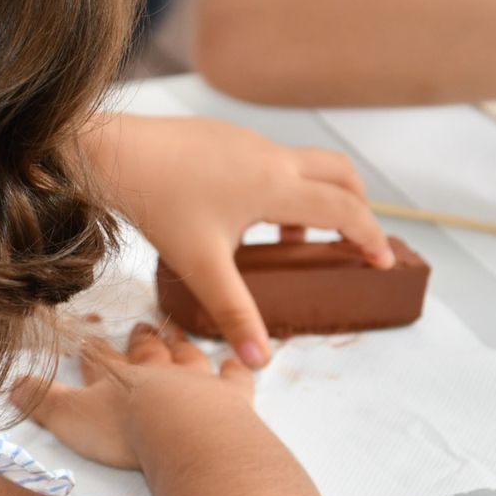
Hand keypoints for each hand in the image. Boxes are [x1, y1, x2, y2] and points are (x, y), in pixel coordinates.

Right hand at [11, 323, 253, 469]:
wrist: (187, 433)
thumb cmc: (127, 430)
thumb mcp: (71, 418)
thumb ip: (41, 401)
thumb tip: (12, 386)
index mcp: (119, 376)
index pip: (102, 359)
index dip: (94, 351)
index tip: (90, 339)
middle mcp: (158, 371)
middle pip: (148, 351)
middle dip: (141, 341)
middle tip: (141, 328)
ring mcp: (197, 382)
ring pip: (188, 356)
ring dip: (181, 346)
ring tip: (177, 334)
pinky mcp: (232, 398)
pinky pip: (236, 377)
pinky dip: (236, 368)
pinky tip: (239, 361)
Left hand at [83, 114, 392, 367]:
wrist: (113, 152)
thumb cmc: (158, 204)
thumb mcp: (201, 266)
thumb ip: (235, 312)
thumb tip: (260, 359)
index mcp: (276, 186)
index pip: (345, 211)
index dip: (370, 237)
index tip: (382, 262)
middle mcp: (271, 157)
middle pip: (340, 174)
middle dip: (355, 207)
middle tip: (351, 244)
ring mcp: (248, 141)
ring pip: (302, 166)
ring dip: (310, 202)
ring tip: (285, 245)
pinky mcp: (225, 137)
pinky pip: (270, 161)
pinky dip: (278, 190)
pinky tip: (242, 222)